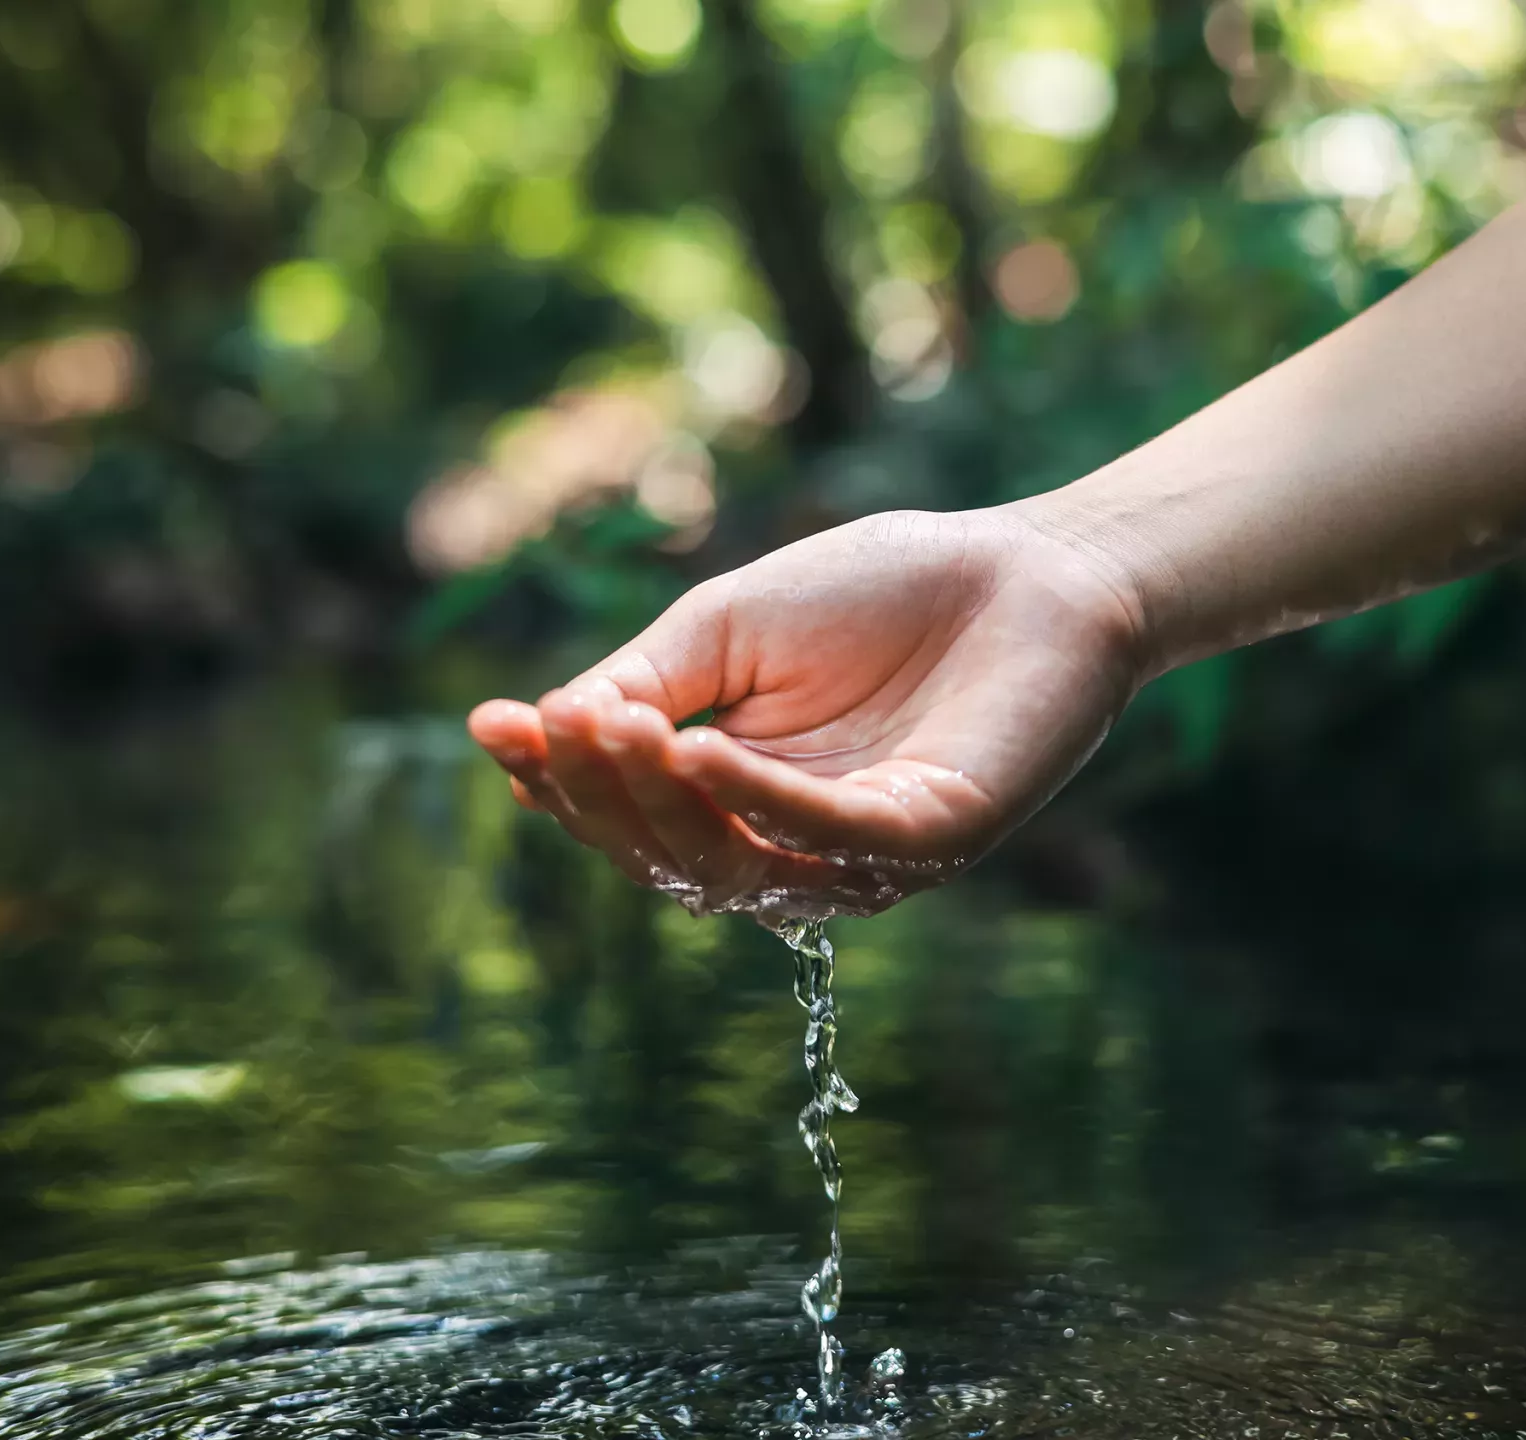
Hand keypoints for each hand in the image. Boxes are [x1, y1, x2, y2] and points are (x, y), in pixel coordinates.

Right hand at [466, 506, 1150, 919]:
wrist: (1032, 567)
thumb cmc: (885, 594)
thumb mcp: (729, 629)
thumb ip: (646, 683)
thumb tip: (540, 727)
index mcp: (742, 805)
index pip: (631, 820)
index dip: (560, 784)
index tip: (493, 726)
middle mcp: (796, 851)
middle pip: (668, 859)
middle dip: (600, 797)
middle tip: (558, 724)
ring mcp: (865, 858)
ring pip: (734, 866)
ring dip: (662, 805)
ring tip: (611, 730)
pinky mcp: (933, 841)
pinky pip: (829, 837)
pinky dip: (757, 801)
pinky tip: (696, 753)